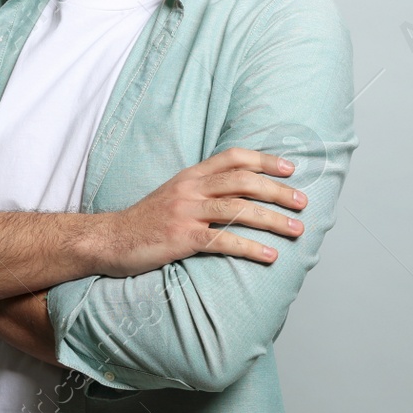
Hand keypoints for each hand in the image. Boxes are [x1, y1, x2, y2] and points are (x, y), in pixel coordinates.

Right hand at [98, 147, 306, 277]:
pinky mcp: (182, 239)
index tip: (290, 167)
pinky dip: (250, 247)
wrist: (109, 240)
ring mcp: (186, 213)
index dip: (264, 160)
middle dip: (278, 191)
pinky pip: (223, 241)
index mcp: (190, 175)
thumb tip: (237, 190)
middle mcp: (190, 188)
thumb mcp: (173, 194)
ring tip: (296, 230)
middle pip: (243, 182)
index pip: (233, 157)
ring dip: (272, 220)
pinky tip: (269, 255)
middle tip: (302, 203)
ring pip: (239, 210)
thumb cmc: (145, 221)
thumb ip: (201, 189)